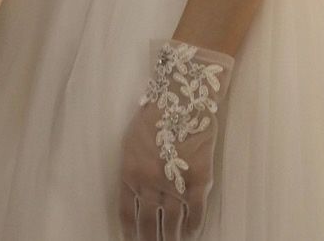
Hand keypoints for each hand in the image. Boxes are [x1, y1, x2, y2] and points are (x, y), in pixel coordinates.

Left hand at [118, 40, 233, 240]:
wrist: (184, 97)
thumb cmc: (156, 113)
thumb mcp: (132, 140)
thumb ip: (132, 167)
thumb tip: (134, 191)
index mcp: (130, 173)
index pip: (126, 214)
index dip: (130, 233)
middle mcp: (149, 184)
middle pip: (148, 225)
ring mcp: (174, 185)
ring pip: (172, 224)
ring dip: (172, 238)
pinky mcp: (197, 181)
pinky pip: (195, 214)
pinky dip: (194, 227)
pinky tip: (192, 234)